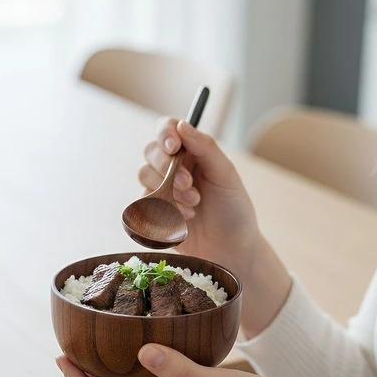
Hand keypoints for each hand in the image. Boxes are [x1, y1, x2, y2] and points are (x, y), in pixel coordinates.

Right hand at [140, 118, 291, 336]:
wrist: (231, 252)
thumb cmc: (234, 211)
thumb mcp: (226, 175)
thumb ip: (206, 148)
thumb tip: (181, 124)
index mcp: (193, 152)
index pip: (167, 129)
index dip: (164, 134)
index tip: (174, 147)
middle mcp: (174, 167)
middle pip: (151, 151)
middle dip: (168, 168)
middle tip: (190, 186)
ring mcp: (162, 189)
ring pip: (144, 176)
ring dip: (169, 191)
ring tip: (194, 206)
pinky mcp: (153, 212)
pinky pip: (142, 202)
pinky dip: (162, 210)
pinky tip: (183, 221)